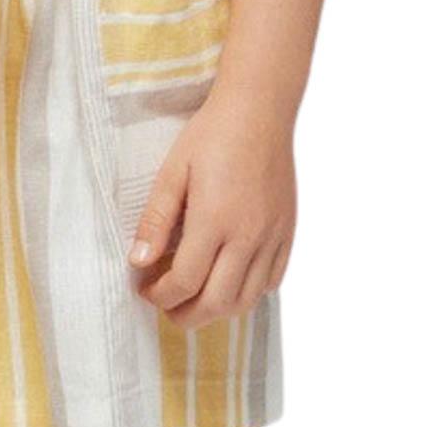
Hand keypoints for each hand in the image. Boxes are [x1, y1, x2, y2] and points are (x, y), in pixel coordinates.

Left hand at [127, 80, 296, 328]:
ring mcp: (272, 237)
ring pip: (246, 299)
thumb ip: (156, 220)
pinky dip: (248, 293)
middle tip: (165, 307)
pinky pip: (271, 281)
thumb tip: (138, 261)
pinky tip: (228, 281)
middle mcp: (248, 236)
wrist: (259, 110)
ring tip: (194, 300)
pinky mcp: (287, 232)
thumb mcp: (173, 171)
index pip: (185, 281)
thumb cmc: (211, 134)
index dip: (160, 294)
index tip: (144, 288)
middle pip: (217, 302)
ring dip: (217, 310)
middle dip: (186, 315)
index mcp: (214, 220)